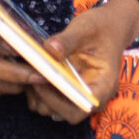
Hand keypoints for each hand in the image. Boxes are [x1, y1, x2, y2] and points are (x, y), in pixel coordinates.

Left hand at [32, 0, 138, 121]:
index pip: (79, 108)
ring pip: (53, 109)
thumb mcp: (85, 28)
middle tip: (28, 76)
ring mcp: (80, 93)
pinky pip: (51, 98)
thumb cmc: (102, 27)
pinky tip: (32, 70)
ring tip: (28, 72)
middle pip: (64, 113)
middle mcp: (92, 96)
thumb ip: (68, 40)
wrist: (111, 25)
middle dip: (43, 99)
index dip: (56, 101)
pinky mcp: (69, 88)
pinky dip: (38, 90)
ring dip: (38, 96)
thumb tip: (50, 49)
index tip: (39, 82)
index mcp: (102, 86)